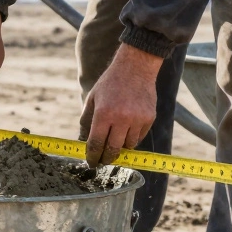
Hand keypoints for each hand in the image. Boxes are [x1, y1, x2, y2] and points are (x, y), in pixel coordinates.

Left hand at [79, 45, 163, 166]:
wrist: (136, 68)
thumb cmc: (110, 83)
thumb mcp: (93, 99)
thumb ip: (86, 121)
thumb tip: (82, 141)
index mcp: (104, 114)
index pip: (96, 143)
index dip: (93, 156)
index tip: (92, 163)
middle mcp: (121, 118)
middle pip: (113, 150)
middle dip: (106, 159)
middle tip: (102, 161)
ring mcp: (137, 119)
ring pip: (128, 146)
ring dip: (120, 147)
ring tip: (115, 142)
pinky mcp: (149, 118)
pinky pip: (139, 137)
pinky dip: (132, 138)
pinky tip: (126, 131)